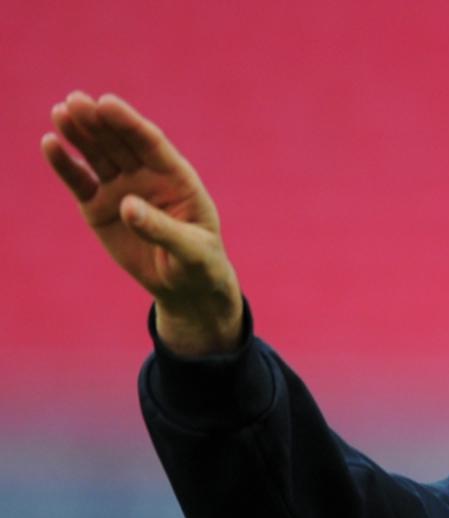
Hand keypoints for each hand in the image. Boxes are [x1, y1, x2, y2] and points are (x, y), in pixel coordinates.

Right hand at [42, 92, 243, 355]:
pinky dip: (65, 165)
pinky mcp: (100, 207)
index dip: (129, 123)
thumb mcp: (190, 250)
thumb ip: (162, 228)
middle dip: (100, 122)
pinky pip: (80, 182)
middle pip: (120, 143)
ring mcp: (122, 189)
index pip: (151, 143)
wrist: (185, 286)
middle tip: (76, 101)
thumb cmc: (199, 264)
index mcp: (177, 178)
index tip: (107, 103)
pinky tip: (50, 144)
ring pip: (98, 156)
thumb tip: (126, 206)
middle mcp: (147, 176)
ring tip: (60, 112)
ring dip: (79, 135)